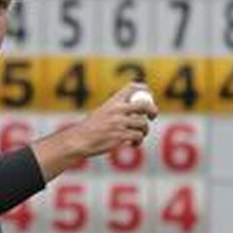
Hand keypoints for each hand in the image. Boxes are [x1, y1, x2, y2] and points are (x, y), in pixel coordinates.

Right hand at [31, 83, 154, 180]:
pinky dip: (138, 141)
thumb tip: (135, 110)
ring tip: (138, 136)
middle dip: (153, 110)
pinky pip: (138, 137)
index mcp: (112, 102)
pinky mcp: (121, 136)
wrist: (79, 140)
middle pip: (144, 105)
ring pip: (143, 124)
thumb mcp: (102, 112)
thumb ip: (116, 110)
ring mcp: (119, 123)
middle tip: (152, 116)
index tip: (149, 95)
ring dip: (144, 131)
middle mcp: (117, 110)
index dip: (144, 89)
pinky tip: (133, 144)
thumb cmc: (90, 129)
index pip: (132, 88)